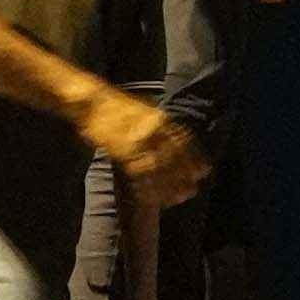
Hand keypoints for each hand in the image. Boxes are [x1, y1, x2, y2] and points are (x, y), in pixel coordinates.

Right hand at [90, 88, 208, 207]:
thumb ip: (161, 126)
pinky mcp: (122, 151)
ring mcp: (137, 141)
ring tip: (178, 199)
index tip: (205, 171)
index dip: (195, 158)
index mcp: (160, 119)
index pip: (184, 141)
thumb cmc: (119, 106)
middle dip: (184, 176)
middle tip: (193, 191)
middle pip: (174, 158)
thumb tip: (177, 141)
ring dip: (169, 186)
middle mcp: (152, 130)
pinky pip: (138, 173)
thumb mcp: (147, 110)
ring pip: (159, 169)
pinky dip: (147, 187)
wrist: (94, 101)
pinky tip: (152, 197)